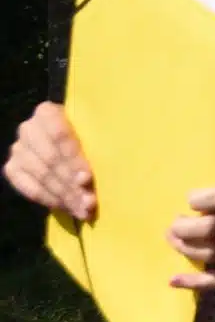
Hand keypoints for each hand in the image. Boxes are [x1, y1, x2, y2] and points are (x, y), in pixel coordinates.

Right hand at [5, 103, 94, 220]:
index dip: (73, 158)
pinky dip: (51, 201)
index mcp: (48, 112)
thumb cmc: (89, 135)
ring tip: (85, 209)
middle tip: (89, 201)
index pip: (60, 135)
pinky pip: (30, 189)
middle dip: (72, 183)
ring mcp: (17, 149)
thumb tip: (92, 176)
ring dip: (65, 196)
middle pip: (50, 159)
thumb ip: (95, 143)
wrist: (66, 144)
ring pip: (42, 177)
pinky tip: (69, 208)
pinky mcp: (12, 169)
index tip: (87, 178)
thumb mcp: (93, 132)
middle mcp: (28, 129)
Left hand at [166, 179, 214, 289]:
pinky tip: (174, 279)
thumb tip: (194, 209)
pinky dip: (195, 281)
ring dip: (185, 247)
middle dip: (183, 227)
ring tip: (175, 240)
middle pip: (210, 228)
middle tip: (176, 223)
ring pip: (209, 252)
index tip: (192, 199)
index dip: (199, 199)